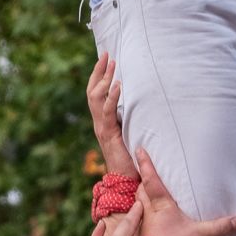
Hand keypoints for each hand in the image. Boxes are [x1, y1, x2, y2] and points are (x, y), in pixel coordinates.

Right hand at [86, 53, 132, 177]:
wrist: (126, 181)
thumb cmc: (132, 160)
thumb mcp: (132, 135)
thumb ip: (132, 121)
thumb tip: (143, 105)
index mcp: (103, 122)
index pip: (96, 94)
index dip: (98, 76)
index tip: (105, 59)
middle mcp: (99, 123)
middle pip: (92, 92)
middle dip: (98, 71)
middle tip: (106, 54)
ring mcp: (102, 128)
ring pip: (96, 99)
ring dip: (104, 79)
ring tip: (113, 64)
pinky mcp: (109, 135)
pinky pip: (107, 113)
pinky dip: (112, 98)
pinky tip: (118, 86)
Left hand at [134, 149, 235, 235]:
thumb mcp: (200, 235)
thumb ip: (219, 227)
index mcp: (161, 204)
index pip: (151, 179)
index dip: (146, 163)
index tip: (139, 149)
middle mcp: (148, 210)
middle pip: (140, 189)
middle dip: (141, 179)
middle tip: (143, 172)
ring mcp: (142, 223)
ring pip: (137, 203)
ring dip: (139, 196)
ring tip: (144, 191)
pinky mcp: (140, 235)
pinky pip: (137, 219)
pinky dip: (139, 214)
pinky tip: (145, 218)